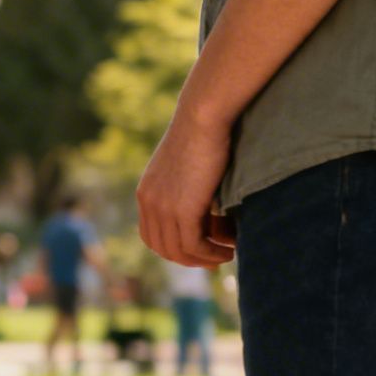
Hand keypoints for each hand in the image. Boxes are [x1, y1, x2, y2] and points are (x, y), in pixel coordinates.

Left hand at [137, 109, 237, 267]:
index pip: (151, 236)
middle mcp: (148, 203)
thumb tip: (205, 208)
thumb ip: (186, 188)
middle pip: (163, 249)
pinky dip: (212, 253)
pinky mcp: (182, 211)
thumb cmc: (203, 133)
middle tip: (215, 258)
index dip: (174, 248)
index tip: (199, 249)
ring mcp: (162, 208)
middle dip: (190, 259)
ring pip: (179, 252)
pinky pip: (195, 246)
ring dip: (205, 259)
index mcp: (146, 193)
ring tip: (227, 254)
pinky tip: (229, 250)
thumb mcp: (186, 165)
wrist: (202, 117)